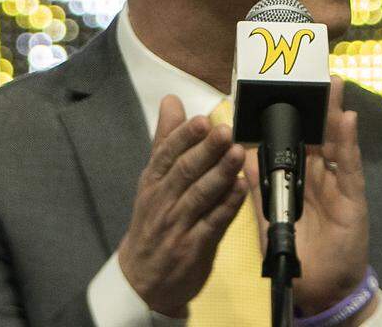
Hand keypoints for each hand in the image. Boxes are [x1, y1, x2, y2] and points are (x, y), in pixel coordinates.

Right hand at [117, 94, 248, 316]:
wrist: (140, 279)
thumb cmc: (152, 222)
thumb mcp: (152, 179)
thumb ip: (166, 140)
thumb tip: (171, 101)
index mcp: (153, 181)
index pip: (167, 154)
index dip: (185, 137)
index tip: (201, 120)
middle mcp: (163, 201)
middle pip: (185, 172)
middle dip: (206, 150)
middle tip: (225, 131)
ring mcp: (178, 225)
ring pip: (200, 195)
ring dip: (220, 173)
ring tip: (238, 153)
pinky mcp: (194, 247)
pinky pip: (213, 224)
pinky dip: (228, 205)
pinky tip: (241, 189)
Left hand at [244, 75, 370, 317]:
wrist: (317, 287)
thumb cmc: (294, 249)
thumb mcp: (269, 213)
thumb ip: (258, 183)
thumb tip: (241, 152)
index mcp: (296, 175)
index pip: (293, 136)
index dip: (290, 111)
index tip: (283, 82)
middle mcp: (318, 174)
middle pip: (316, 131)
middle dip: (316, 102)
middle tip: (313, 69)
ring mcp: (336, 183)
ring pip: (334, 141)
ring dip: (334, 112)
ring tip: (333, 83)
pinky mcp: (352, 197)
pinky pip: (348, 166)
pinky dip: (347, 143)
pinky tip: (347, 119)